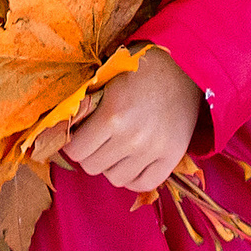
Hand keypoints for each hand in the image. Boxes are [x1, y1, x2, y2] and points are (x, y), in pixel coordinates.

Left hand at [57, 47, 203, 195]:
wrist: (185, 67)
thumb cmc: (142, 67)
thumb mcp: (109, 76)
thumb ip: (88, 101)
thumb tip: (64, 124)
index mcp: (113, 115)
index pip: (76, 150)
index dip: (73, 142)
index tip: (78, 135)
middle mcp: (131, 138)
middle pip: (92, 167)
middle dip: (90, 153)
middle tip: (97, 140)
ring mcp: (152, 151)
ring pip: (115, 179)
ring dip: (111, 165)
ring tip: (116, 148)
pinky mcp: (171, 158)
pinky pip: (143, 184)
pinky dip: (134, 177)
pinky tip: (132, 161)